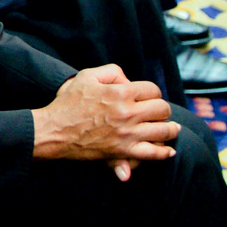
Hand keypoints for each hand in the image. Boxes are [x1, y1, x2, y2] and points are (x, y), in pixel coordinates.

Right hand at [32, 64, 178, 172]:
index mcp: (120, 92)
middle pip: (162, 109)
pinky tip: (168, 150)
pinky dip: (164, 152)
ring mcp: (128, 134)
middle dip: (162, 109)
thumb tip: (127, 80)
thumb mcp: (86, 76)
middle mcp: (128, 113)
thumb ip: (110, 72)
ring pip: (164, 131)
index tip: (148, 96)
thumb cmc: (68, 103)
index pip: (152, 89)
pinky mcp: (124, 151)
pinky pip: (154, 154)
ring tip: (171, 128)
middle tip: (159, 111)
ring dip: (170, 129)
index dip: (152, 91)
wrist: (55, 131)